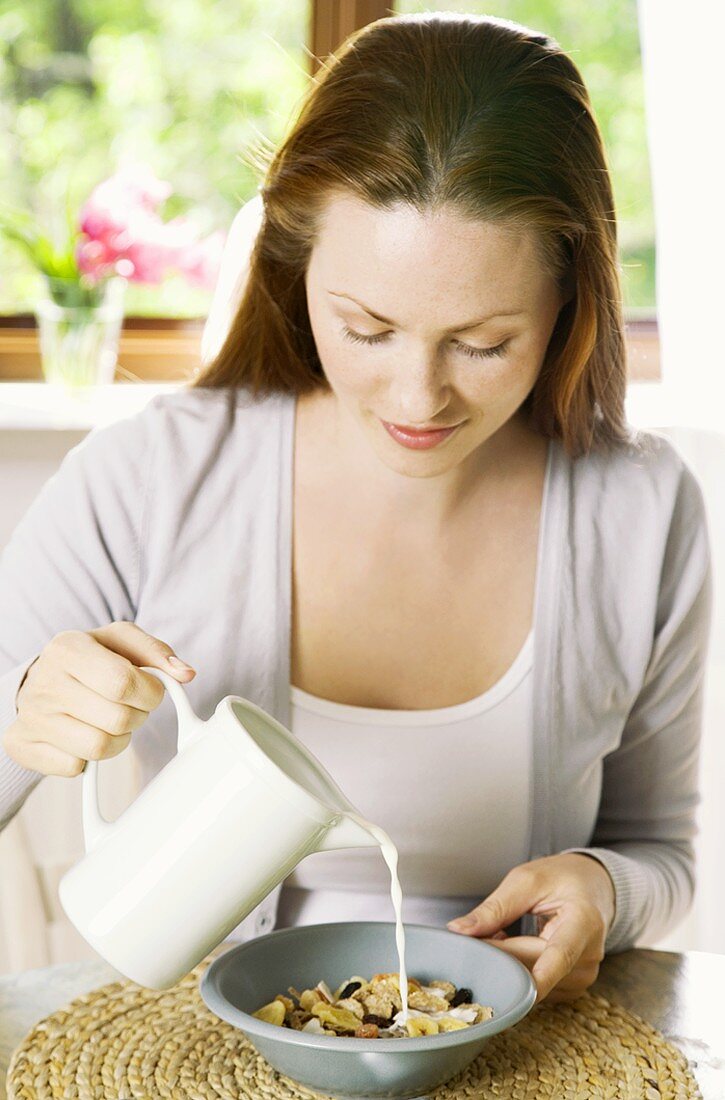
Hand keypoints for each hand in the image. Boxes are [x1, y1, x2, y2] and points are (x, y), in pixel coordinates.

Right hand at [3, 621, 195, 777]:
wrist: (42, 676)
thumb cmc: (90, 657)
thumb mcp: (121, 641)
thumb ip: (156, 652)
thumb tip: (186, 673)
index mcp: (68, 648)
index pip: (123, 682)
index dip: (150, 693)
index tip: (151, 690)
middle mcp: (44, 682)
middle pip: (117, 719)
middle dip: (138, 715)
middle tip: (130, 705)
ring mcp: (31, 716)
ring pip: (99, 747)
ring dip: (119, 739)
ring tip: (111, 720)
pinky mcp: (22, 745)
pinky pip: (74, 767)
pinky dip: (89, 757)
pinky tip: (85, 734)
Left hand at [446, 853, 615, 1003]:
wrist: (592, 887)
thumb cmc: (562, 878)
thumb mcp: (527, 880)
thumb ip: (494, 908)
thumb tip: (459, 931)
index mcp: (585, 921)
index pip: (561, 955)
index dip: (539, 975)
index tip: (517, 991)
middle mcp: (589, 954)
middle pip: (534, 967)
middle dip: (499, 956)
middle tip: (471, 939)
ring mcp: (583, 975)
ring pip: (532, 980)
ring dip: (507, 963)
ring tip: (500, 933)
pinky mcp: (572, 986)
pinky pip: (537, 985)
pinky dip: (518, 970)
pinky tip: (512, 947)